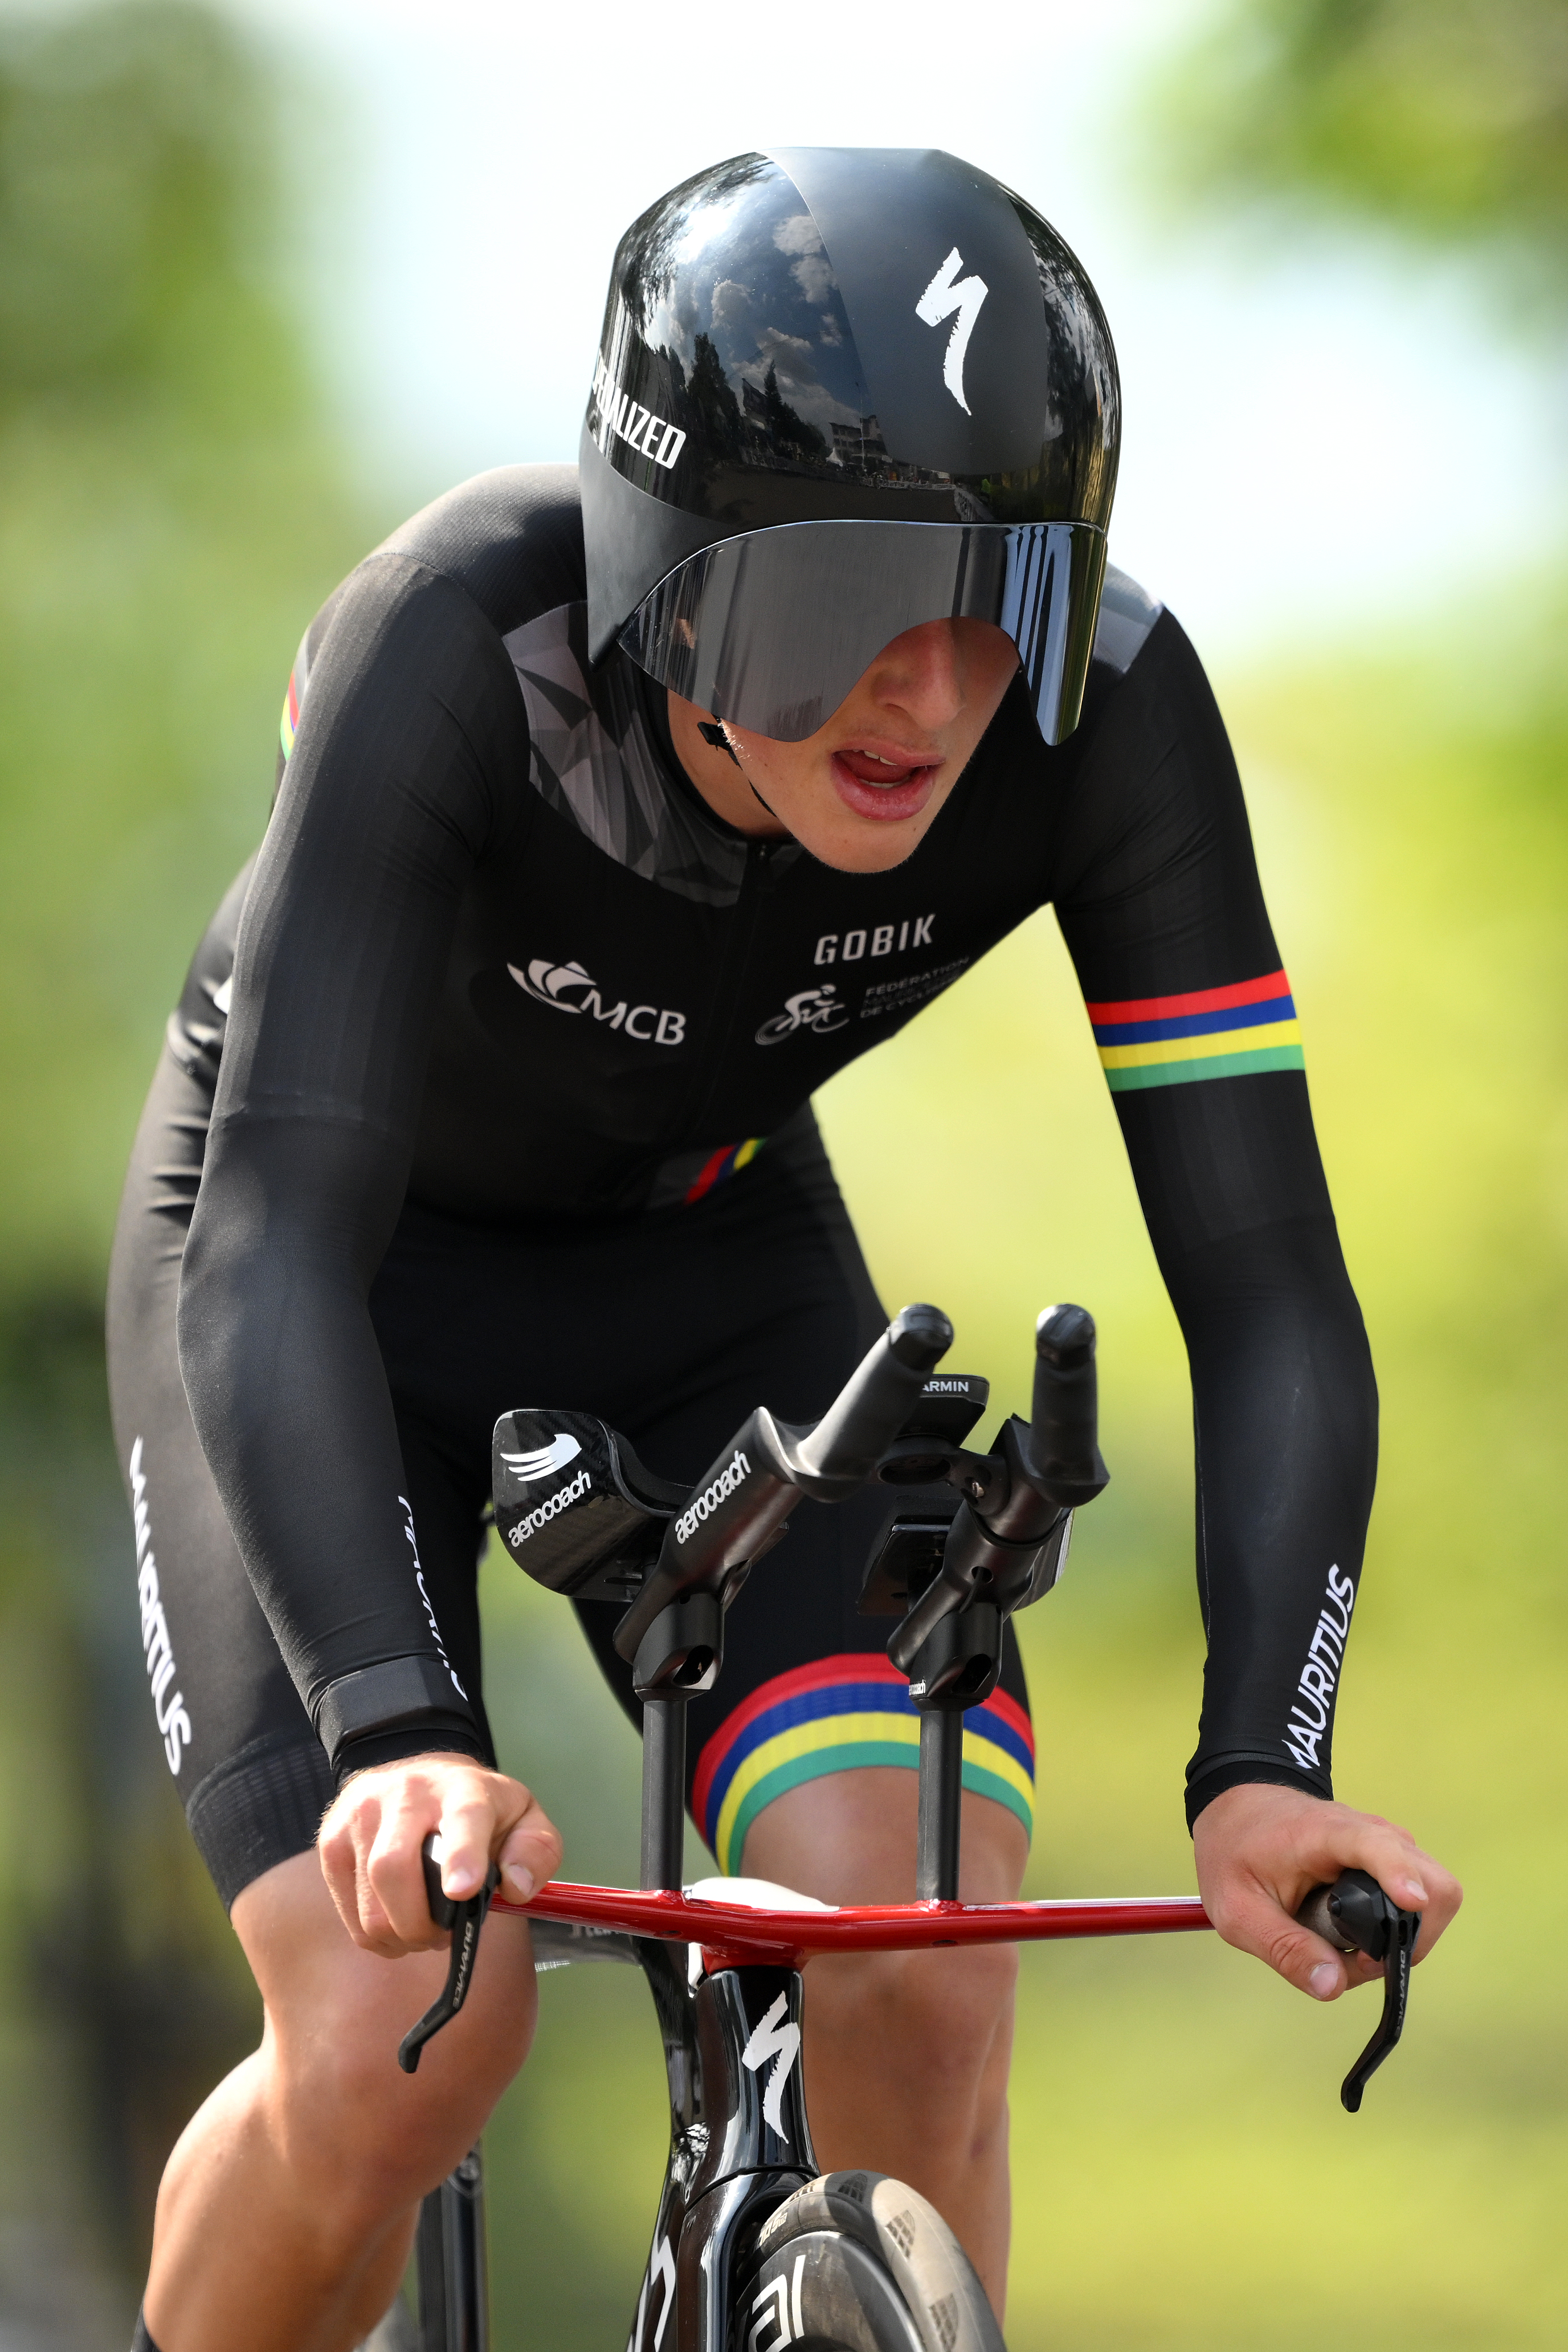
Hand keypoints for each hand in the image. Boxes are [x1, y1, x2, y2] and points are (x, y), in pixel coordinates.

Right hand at [318, 1752, 562, 1957]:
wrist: (419, 1775)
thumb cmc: (479, 1808)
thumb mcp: (524, 1819)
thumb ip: (535, 1852)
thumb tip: (515, 1889)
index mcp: (463, 1788)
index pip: (463, 1818)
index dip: (462, 1855)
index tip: (463, 1890)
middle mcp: (405, 1794)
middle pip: (393, 1870)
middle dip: (421, 1924)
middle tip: (442, 1934)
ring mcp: (360, 1814)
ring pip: (370, 1904)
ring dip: (400, 1936)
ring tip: (421, 1927)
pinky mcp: (331, 1840)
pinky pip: (349, 1915)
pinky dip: (376, 1934)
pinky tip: (396, 1919)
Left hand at [1193, 1781, 1461, 1999]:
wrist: (1238, 1813)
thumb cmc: (1235, 1854)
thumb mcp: (1238, 1911)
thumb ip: (1284, 1949)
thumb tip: (1332, 1987)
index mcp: (1323, 1834)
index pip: (1375, 1844)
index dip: (1398, 1872)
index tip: (1411, 1902)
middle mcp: (1368, 1833)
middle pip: (1430, 1883)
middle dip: (1409, 1936)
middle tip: (1356, 1958)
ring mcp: (1386, 1845)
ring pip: (1431, 1898)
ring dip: (1400, 1938)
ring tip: (1346, 1948)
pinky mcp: (1392, 1860)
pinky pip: (1418, 1903)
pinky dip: (1395, 1929)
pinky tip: (1352, 1935)